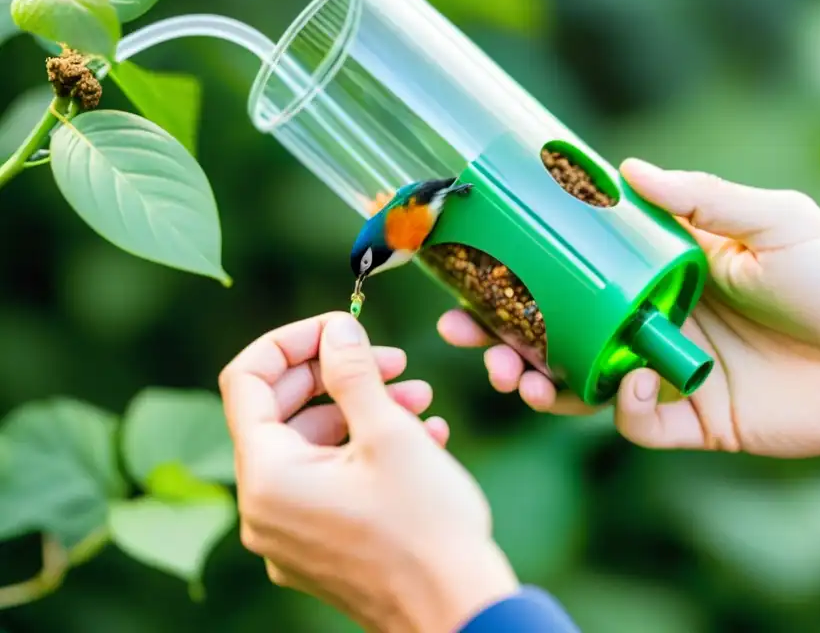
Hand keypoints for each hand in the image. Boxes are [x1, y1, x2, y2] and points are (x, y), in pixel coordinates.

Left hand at [219, 312, 517, 632]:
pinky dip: (364, 452)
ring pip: (312, 449)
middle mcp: (264, 510)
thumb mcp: (389, 433)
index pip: (246, 380)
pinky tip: (422, 438)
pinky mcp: (318, 551)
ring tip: (420, 400)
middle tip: (392, 361)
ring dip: (361, 412)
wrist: (460, 613)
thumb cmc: (426, 526)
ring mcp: (290, 536)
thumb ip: (352, 373)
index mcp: (267, 477)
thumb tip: (335, 329)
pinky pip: (328, 483)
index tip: (342, 328)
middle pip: (279, 413)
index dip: (291, 340)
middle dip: (337, 376)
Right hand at [439, 159, 819, 461]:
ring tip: (509, 371)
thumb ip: (701, 199)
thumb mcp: (774, 220)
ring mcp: (669, 371)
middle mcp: (652, 320)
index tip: (478, 256)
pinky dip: (622, 409)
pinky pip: (637, 422)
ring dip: (537, 378)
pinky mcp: (695, 421)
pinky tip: (628, 389)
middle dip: (503, 331)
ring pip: (581, 380)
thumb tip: (626, 168)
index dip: (526, 268)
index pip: (577, 269)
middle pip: (560, 329)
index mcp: (663, 271)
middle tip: (460, 328)